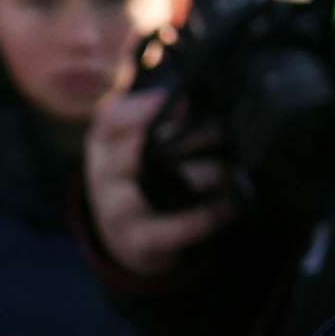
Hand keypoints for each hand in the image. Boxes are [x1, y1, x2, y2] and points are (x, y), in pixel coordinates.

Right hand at [85, 88, 235, 276]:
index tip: (186, 100)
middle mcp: (104, 175)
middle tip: (223, 132)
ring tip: (228, 170)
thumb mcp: (140, 141)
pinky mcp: (139, 241)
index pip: (111, 119)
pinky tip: (230, 206)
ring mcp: (117, 210)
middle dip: (188, 138)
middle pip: (138, 151)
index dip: (144, 109)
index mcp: (103, 143)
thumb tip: (196, 94)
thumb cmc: (145, 173)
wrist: (128, 235)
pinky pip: (176, 228)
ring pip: (158, 188)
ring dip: (204, 175)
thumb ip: (162, 117)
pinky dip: (208, 215)